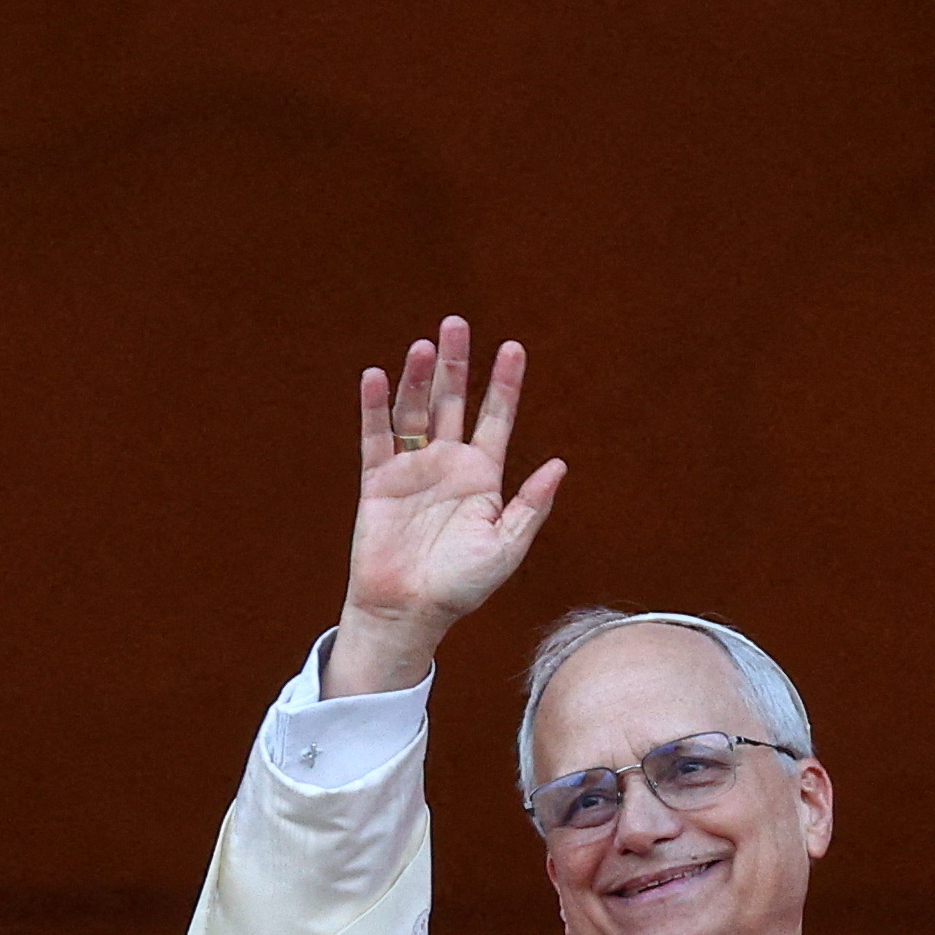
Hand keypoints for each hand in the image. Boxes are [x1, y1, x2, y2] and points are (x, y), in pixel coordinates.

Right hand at [326, 317, 563, 695]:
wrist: (409, 611)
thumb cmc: (461, 586)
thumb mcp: (506, 547)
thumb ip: (531, 505)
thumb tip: (559, 464)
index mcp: (483, 477)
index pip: (496, 418)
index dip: (505, 384)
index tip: (514, 348)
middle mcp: (447, 465)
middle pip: (454, 402)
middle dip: (457, 364)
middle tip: (457, 323)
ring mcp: (412, 469)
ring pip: (415, 410)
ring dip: (419, 378)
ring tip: (425, 345)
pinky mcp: (378, 481)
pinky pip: (376, 436)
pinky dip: (375, 406)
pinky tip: (375, 376)